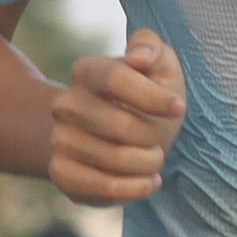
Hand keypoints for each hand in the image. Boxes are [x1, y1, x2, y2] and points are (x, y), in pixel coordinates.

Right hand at [52, 29, 185, 205]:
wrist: (119, 138)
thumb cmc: (146, 99)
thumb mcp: (159, 66)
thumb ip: (151, 47)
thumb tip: (139, 58)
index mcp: (85, 71)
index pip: (117, 79)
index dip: (153, 97)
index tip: (177, 107)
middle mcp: (65, 104)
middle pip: (120, 125)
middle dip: (153, 135)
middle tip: (159, 138)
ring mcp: (59, 140)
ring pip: (117, 160)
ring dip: (149, 164)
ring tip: (152, 159)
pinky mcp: (62, 173)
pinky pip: (103, 188)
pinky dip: (135, 189)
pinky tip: (146, 181)